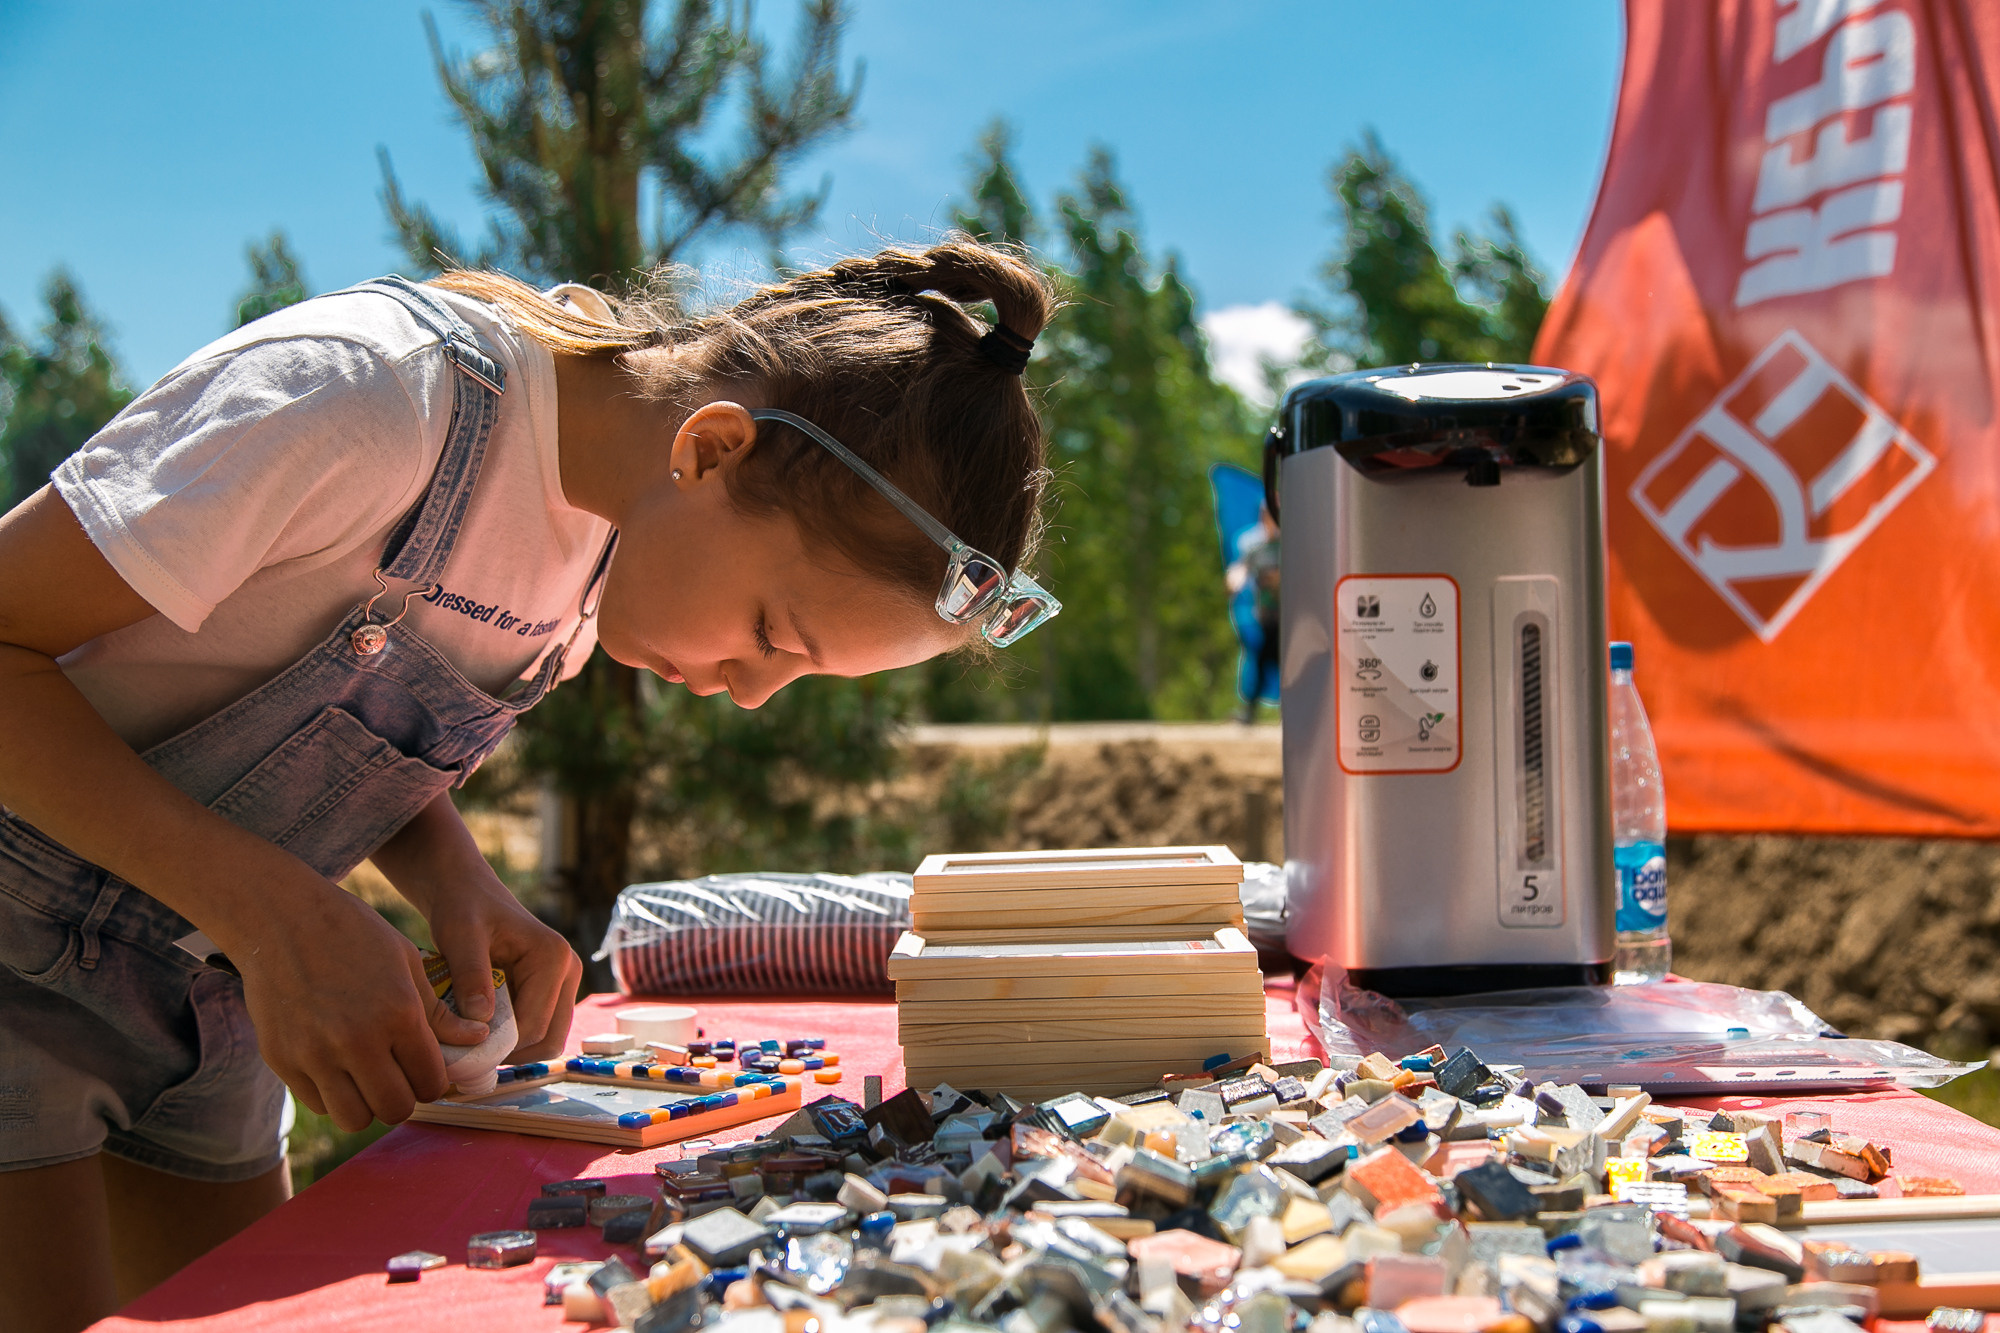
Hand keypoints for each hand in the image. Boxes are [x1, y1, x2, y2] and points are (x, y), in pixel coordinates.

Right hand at [226, 872, 485, 1131]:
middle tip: (400, 1078)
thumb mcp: (406, 962)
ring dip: (367, 1106)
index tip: (426, 1070)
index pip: (430, 1081)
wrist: (281, 919)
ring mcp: (315, 1054)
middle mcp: (357, 1040)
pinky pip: (318, 1104)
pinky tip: (338, 1068)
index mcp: (398, 1014)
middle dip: (404, 1098)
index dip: (434, 1082)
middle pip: (394, 1109)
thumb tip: (478, 1038)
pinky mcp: (282, 1060)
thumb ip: (439, 1013)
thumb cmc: (353, 934)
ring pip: (354, 1119)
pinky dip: (333, 1096)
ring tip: (368, 1078)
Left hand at [367, 792, 582, 1061]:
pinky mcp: (553, 991)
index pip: (533, 1026)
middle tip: (466, 1055)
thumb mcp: (459, 936)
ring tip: (471, 1042)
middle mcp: (569, 970)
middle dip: (508, 1053)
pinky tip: (480, 1031)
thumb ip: (471, 975)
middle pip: (547, 1040)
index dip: (497, 1047)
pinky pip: (539, 1030)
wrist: (467, 893)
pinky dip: (512, 1039)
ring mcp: (564, 982)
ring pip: (546, 1040)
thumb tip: (481, 1020)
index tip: (458, 1054)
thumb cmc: (462, 908)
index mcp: (554, 957)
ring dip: (511, 1049)